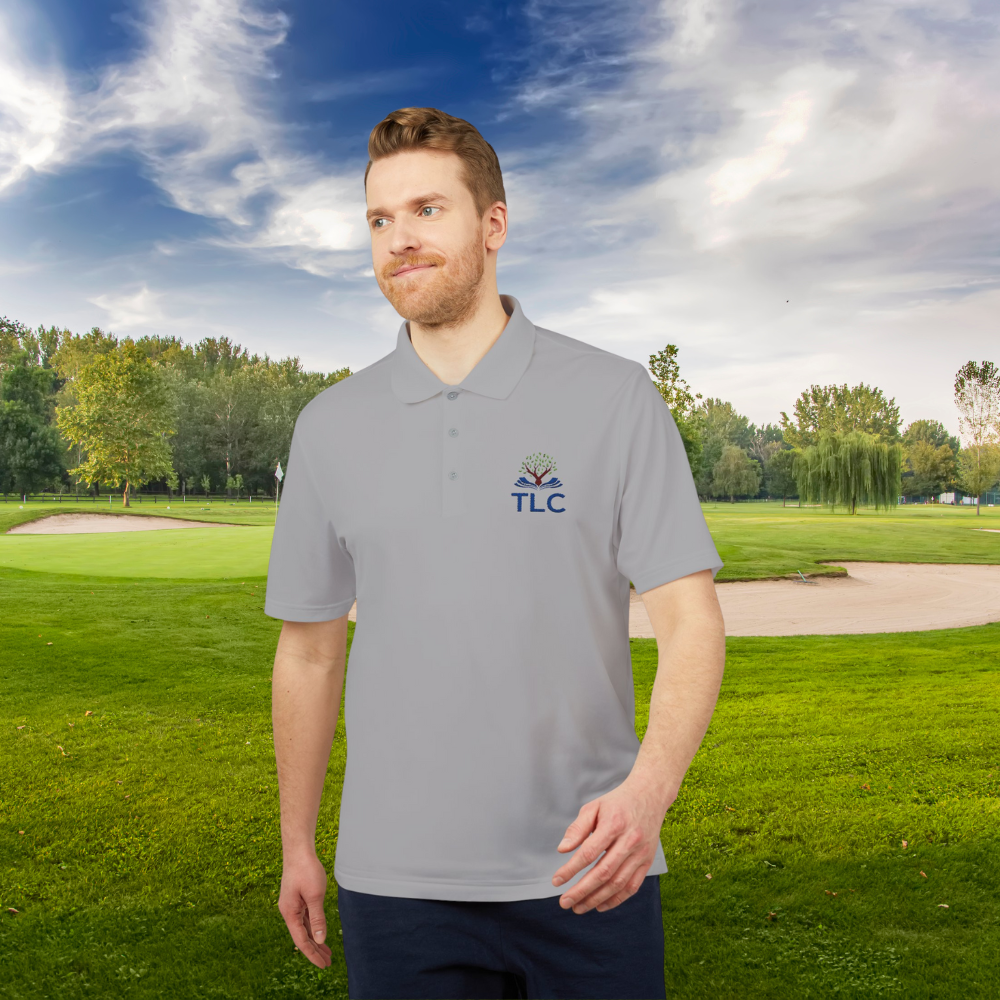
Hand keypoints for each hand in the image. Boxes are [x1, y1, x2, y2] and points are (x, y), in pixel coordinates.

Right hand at [278, 852, 332, 967]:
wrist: (299, 850)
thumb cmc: (306, 870)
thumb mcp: (315, 896)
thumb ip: (317, 918)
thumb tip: (320, 939)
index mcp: (290, 913)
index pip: (301, 941)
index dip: (312, 954)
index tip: (323, 964)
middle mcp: (289, 912)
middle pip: (302, 937)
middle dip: (315, 950)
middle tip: (328, 963)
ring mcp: (292, 905)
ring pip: (304, 928)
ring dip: (315, 940)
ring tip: (326, 953)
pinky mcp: (297, 899)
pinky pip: (305, 919)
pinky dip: (313, 928)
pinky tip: (319, 934)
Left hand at [551, 776, 672, 913]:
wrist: (649, 796)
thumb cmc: (617, 803)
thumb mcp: (594, 807)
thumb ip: (577, 828)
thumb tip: (562, 850)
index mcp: (613, 824)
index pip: (589, 853)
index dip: (571, 869)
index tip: (556, 880)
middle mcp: (629, 841)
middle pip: (603, 873)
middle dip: (582, 891)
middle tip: (565, 902)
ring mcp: (641, 854)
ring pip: (618, 883)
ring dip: (596, 899)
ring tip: (579, 907)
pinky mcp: (647, 862)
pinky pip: (632, 887)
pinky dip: (616, 899)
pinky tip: (600, 905)